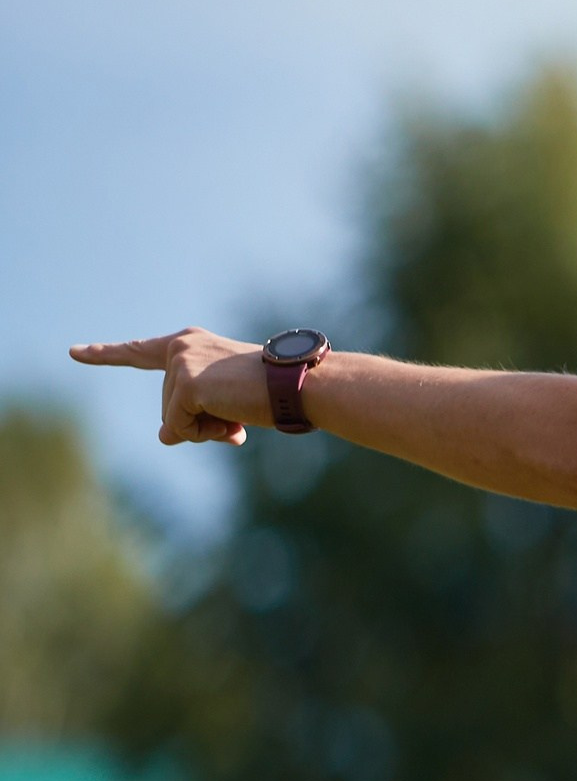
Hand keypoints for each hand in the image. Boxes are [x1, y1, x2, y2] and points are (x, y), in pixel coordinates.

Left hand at [69, 327, 268, 445]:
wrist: (298, 385)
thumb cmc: (273, 392)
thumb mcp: (227, 403)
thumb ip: (193, 414)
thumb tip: (165, 437)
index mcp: (191, 344)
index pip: (141, 352)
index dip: (106, 354)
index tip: (74, 352)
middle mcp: (181, 347)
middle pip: (168, 405)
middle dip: (199, 422)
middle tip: (236, 416)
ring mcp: (181, 364)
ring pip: (173, 419)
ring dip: (206, 429)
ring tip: (239, 414)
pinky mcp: (187, 384)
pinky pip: (179, 426)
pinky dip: (204, 433)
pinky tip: (231, 420)